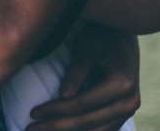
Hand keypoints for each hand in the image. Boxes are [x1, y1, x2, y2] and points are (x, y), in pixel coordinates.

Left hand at [26, 24, 140, 130]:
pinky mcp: (123, 115)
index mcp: (122, 84)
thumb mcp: (87, 47)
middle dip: (57, 127)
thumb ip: (77, 70)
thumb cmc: (101, 37)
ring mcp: (129, 111)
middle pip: (88, 122)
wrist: (123, 37)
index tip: (33, 113)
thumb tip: (63, 95)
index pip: (82, 104)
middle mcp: (129, 102)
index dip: (56, 110)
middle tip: (30, 129)